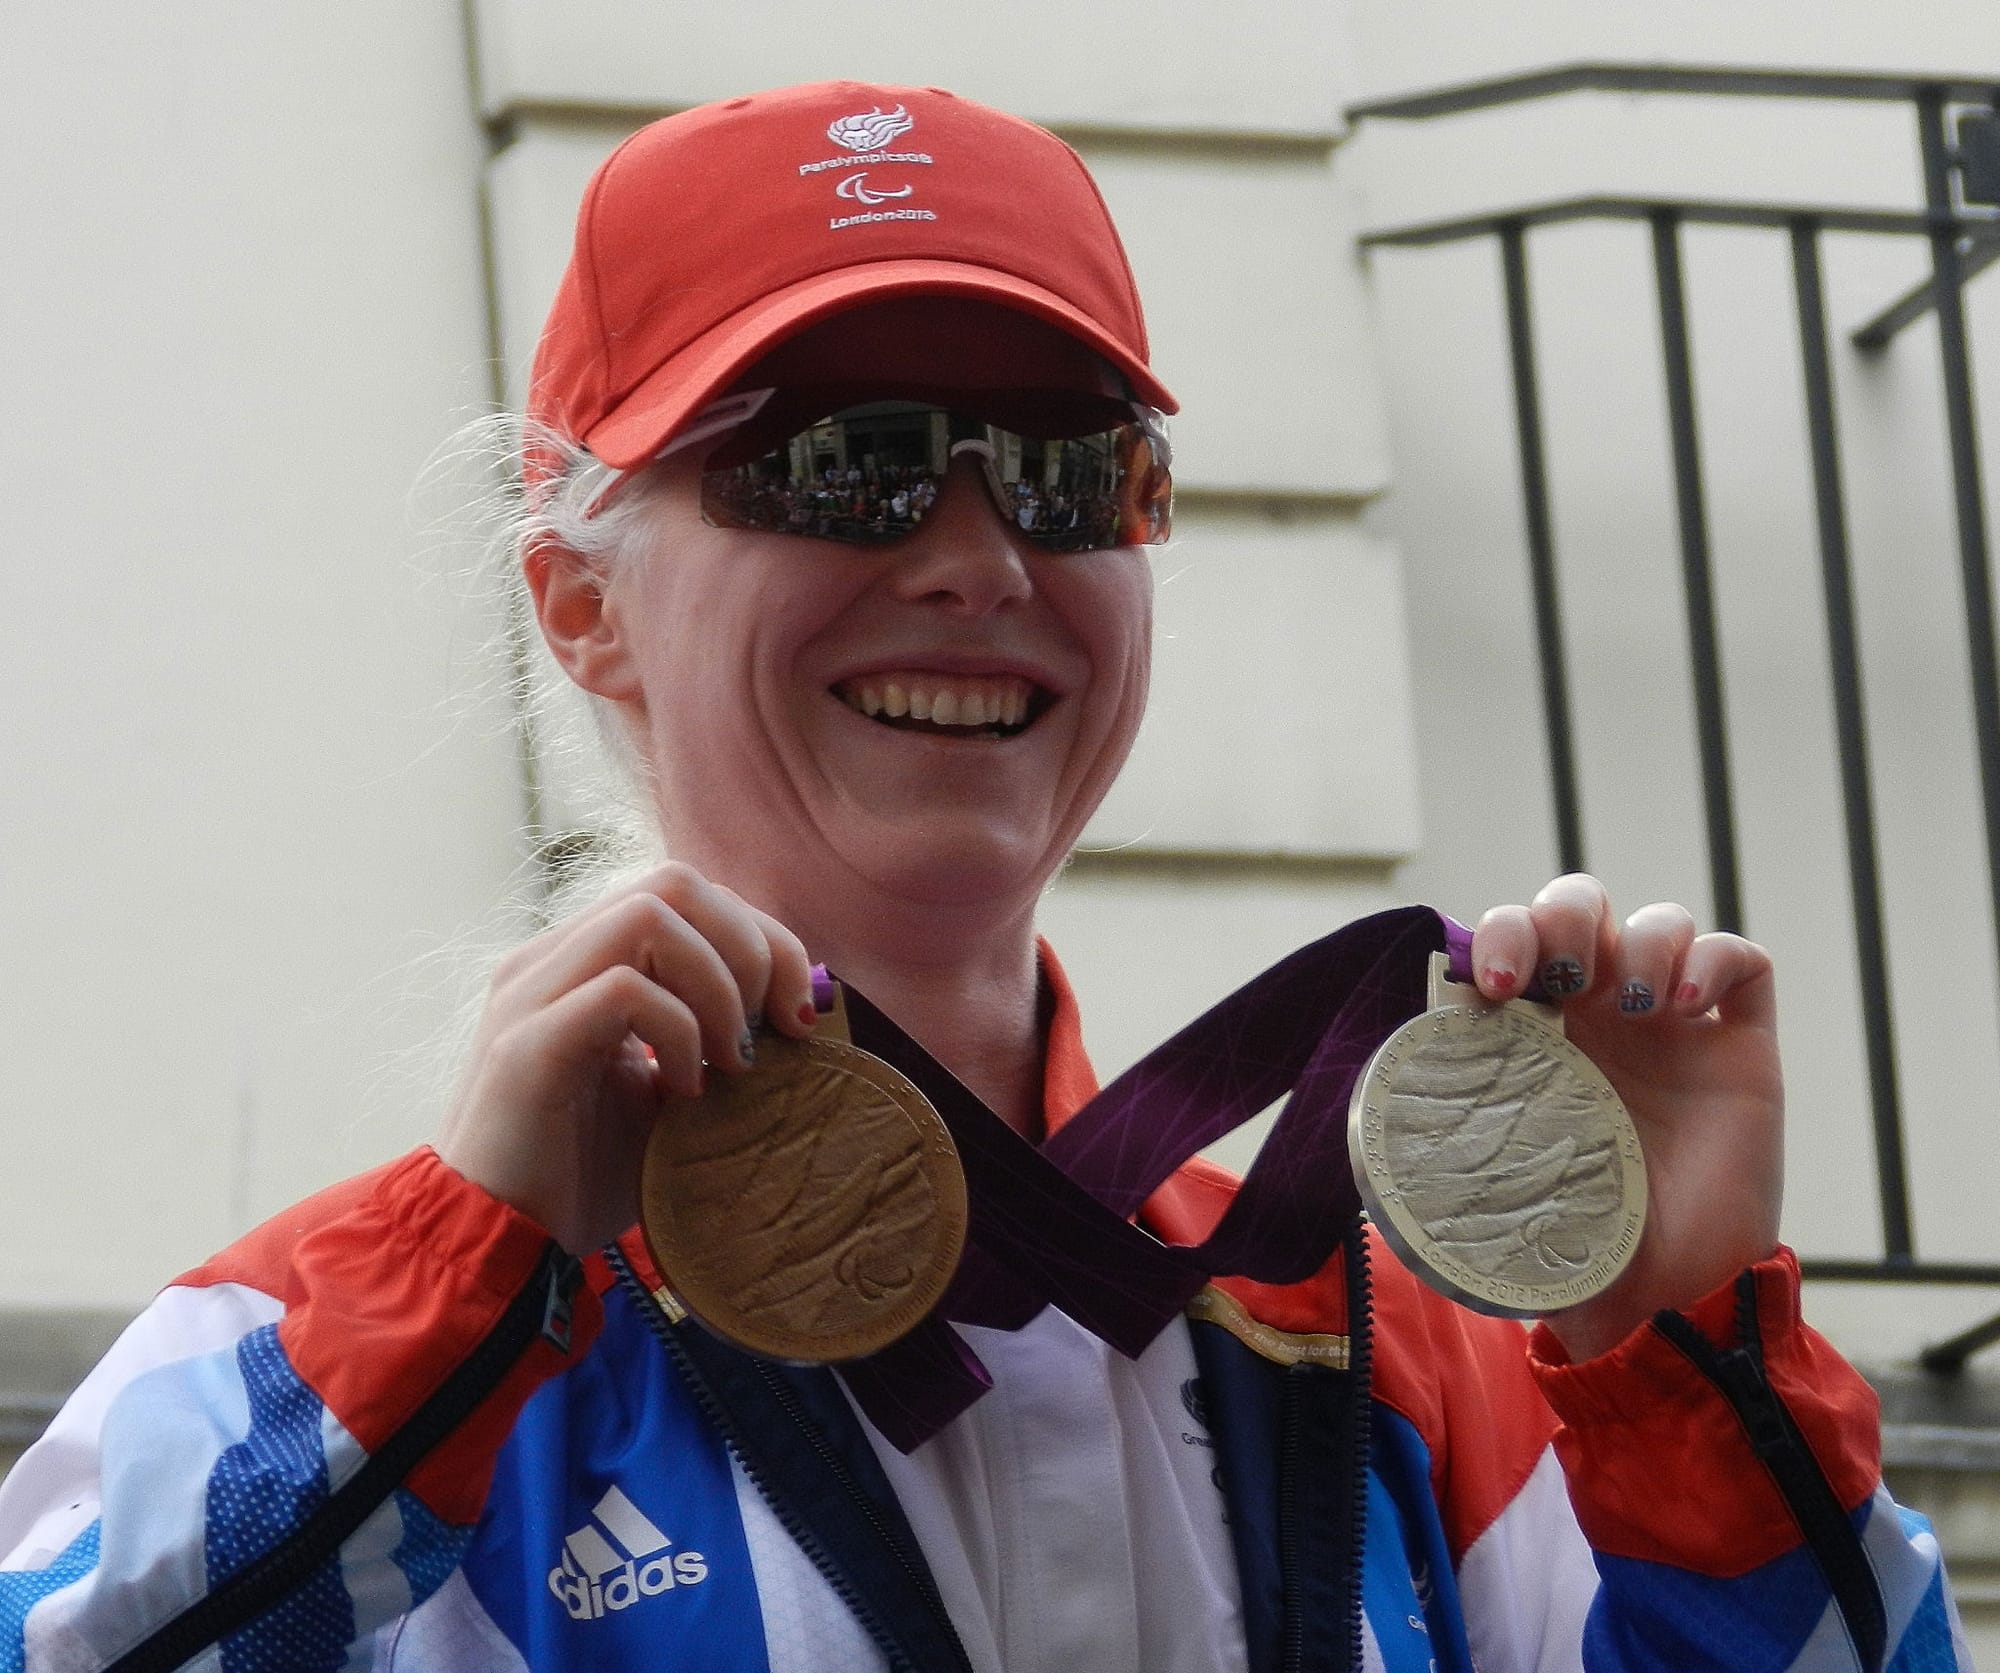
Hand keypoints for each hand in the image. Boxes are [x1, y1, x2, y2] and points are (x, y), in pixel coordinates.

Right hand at [436, 863, 815, 1254]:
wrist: (498, 1244)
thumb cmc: (582, 1175)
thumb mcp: (668, 1095)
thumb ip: (714, 1042)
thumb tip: (798, 1014)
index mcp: (583, 962)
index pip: (687, 893)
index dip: (762, 936)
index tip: (798, 1014)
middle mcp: (551, 960)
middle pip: (676, 883)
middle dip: (753, 947)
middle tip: (773, 1031)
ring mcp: (531, 995)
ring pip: (650, 917)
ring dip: (718, 985)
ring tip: (729, 1061)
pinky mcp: (527, 1044)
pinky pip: (623, 989)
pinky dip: (678, 1031)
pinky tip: (682, 1091)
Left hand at [1470, 874, 1781, 1360]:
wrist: (1663, 1304)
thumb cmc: (1571, 1249)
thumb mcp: (1489, 1191)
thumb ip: (1442, 1148)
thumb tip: (1376, 1121)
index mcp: (1533, 1036)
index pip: (1512, 946)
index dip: (1498, 938)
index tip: (1492, 983)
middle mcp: (1600, 1018)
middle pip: (1578, 911)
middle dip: (1560, 917)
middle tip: (1556, 973)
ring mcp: (1673, 1029)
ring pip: (1660, 923)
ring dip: (1645, 937)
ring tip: (1638, 1001)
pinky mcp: (1740, 1049)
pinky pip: (1742, 963)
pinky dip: (1713, 958)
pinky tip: (1686, 1003)